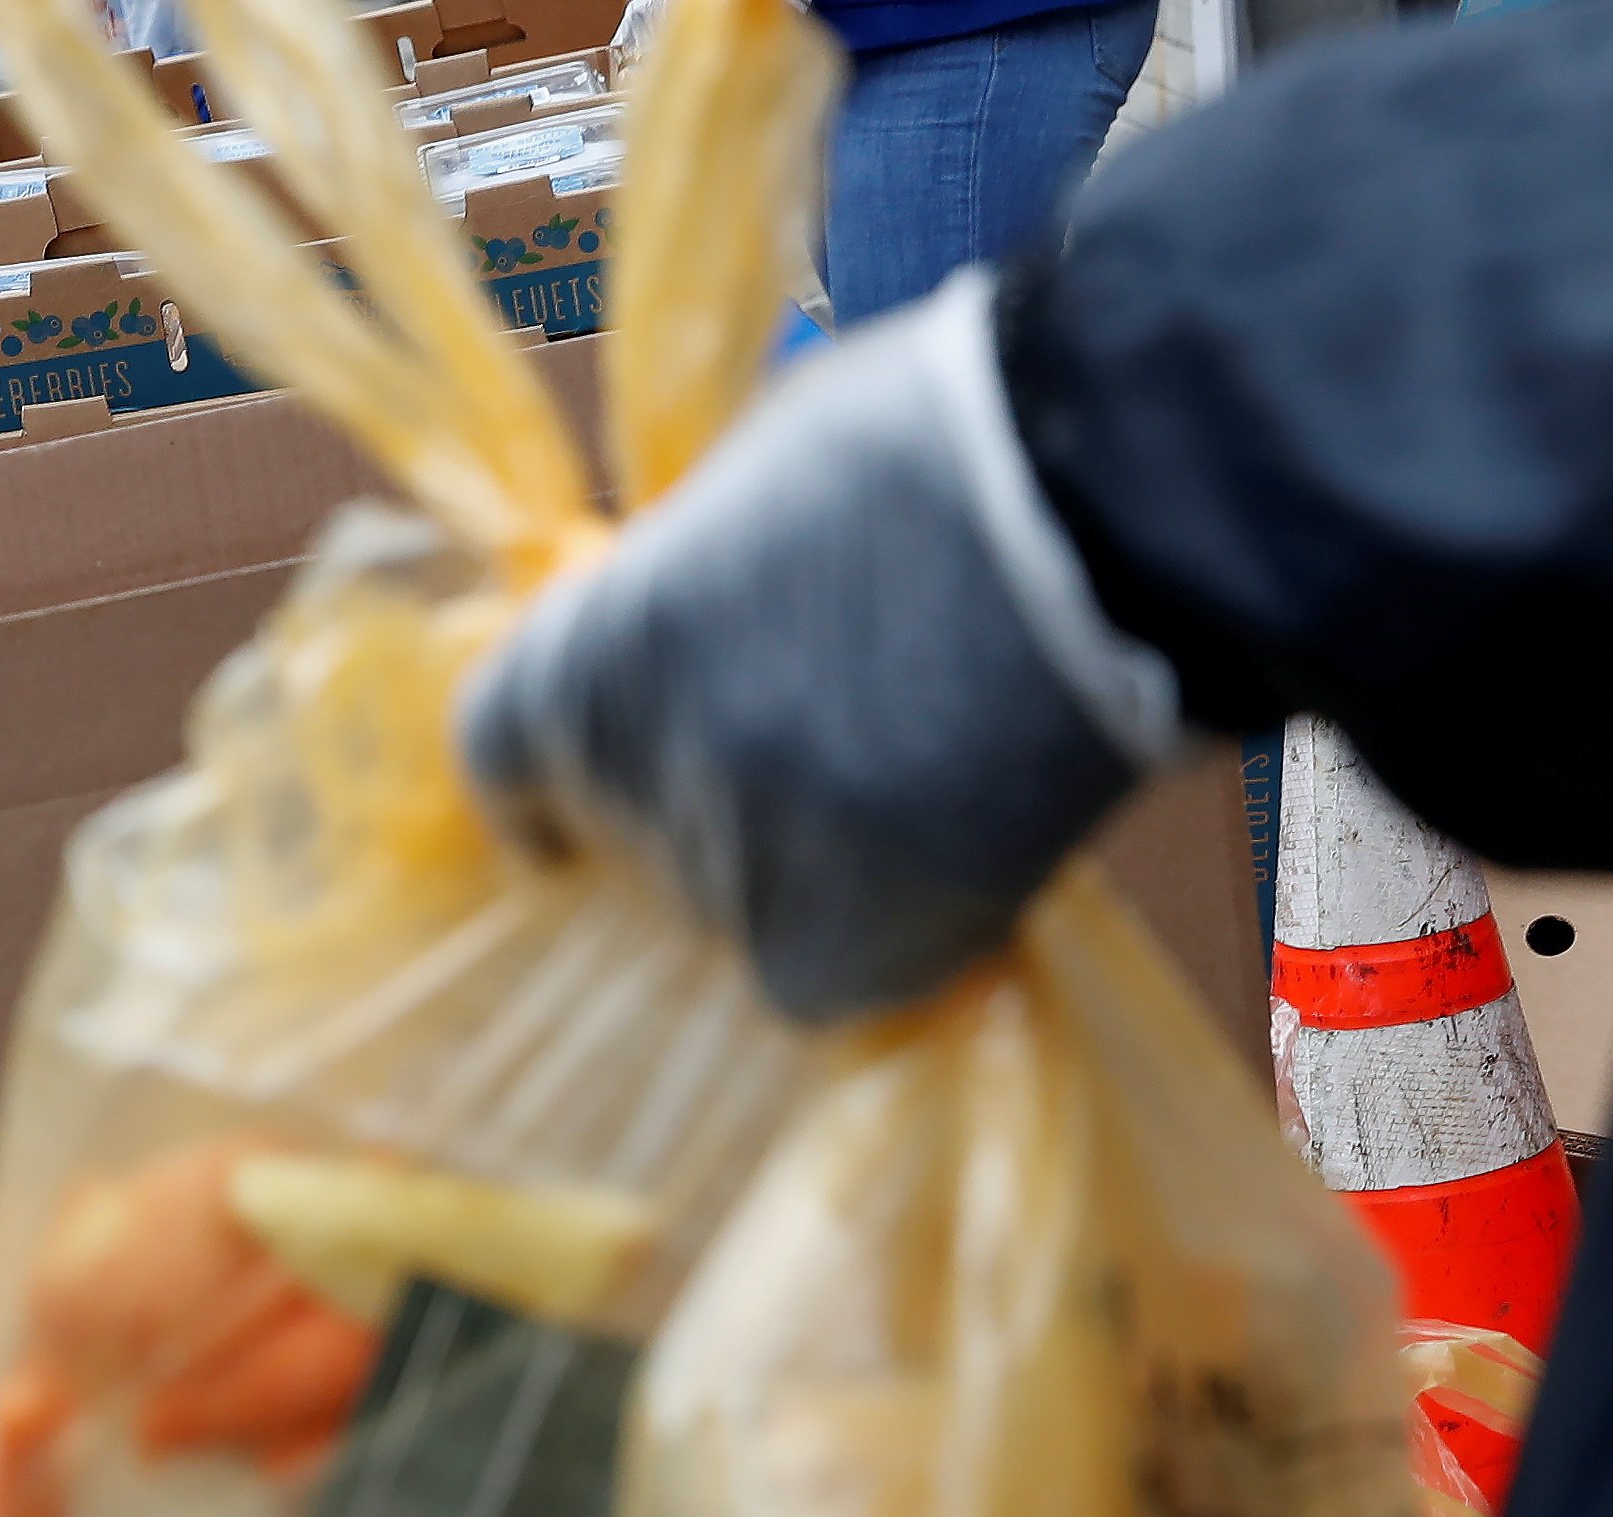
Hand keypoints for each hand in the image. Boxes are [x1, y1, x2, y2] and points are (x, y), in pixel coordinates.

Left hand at [457, 270, 1184, 1020]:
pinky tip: (960, 848)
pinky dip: (887, 934)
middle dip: (704, 801)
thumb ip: (681, 588)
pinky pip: (831, 977)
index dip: (543, 783)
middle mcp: (630, 783)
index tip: (574, 805)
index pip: (498, 762)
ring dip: (803, 864)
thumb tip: (673, 636)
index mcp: (579, 661)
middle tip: (824, 740)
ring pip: (738, 908)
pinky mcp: (841, 951)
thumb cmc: (936, 442)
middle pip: (633, 837)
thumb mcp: (747, 485)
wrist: (1114, 503)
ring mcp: (732, 876)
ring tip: (924, 765)